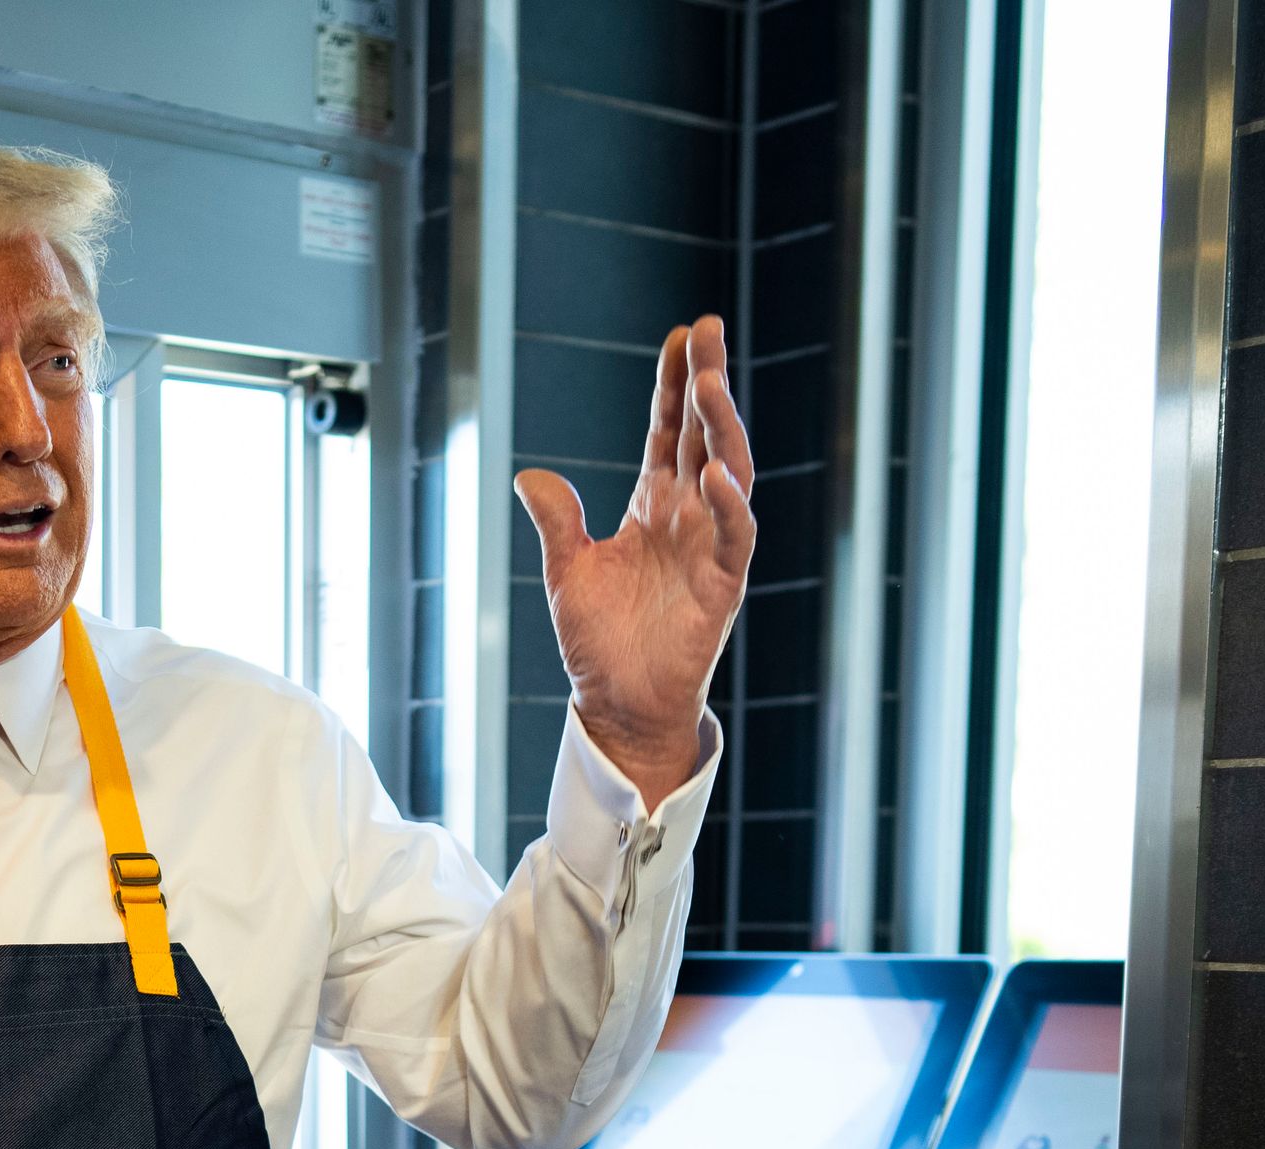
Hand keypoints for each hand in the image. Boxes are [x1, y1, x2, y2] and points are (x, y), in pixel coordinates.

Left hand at [517, 316, 756, 808]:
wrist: (617, 705)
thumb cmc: (599, 643)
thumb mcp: (566, 572)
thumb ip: (557, 522)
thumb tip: (530, 475)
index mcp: (654, 507)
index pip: (669, 430)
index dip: (674, 384)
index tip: (682, 335)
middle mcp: (689, 517)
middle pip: (704, 434)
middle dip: (707, 381)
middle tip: (709, 328)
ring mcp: (710, 547)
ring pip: (728, 471)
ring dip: (721, 427)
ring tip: (710, 382)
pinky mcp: (723, 585)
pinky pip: (734, 536)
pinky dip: (728, 504)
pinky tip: (716, 471)